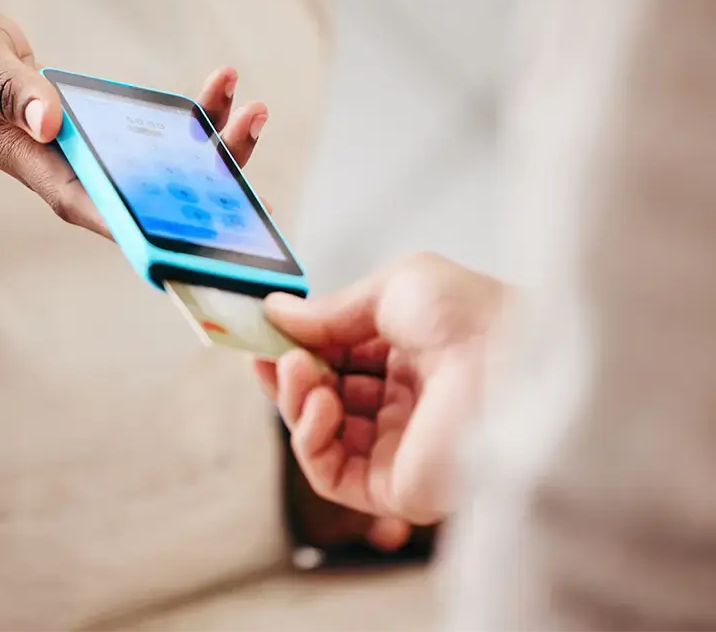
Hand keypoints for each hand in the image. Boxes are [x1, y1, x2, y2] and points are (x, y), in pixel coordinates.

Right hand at [0, 0, 268, 235]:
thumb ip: (8, 90)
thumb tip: (50, 122)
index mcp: (38, 167)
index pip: (98, 208)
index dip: (149, 229)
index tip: (199, 240)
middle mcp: (73, 172)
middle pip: (147, 197)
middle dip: (203, 183)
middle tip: (249, 150)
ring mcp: (93, 158)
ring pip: (164, 170)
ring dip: (213, 147)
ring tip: (254, 109)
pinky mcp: (105, 136)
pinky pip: (158, 136)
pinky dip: (193, 117)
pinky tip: (223, 88)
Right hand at [255, 253, 509, 524]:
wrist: (515, 365)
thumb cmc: (472, 316)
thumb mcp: (394, 287)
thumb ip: (332, 308)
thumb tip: (277, 312)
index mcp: (410, 358)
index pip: (337, 360)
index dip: (297, 348)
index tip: (261, 334)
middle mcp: (404, 405)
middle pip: (322, 398)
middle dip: (289, 375)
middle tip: (268, 354)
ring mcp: (398, 448)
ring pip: (319, 435)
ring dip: (294, 401)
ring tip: (298, 371)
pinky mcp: (393, 488)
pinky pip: (330, 472)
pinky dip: (309, 438)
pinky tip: (319, 404)